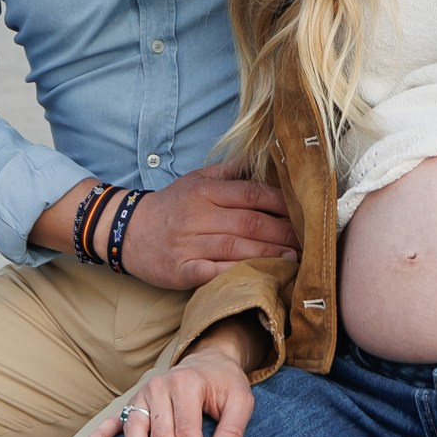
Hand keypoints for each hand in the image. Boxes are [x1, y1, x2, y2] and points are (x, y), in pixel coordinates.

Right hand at [78, 339, 257, 436]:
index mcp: (187, 385)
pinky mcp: (131, 403)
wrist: (207, 362)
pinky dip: (99, 436)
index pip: (188, 431)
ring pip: (135, 429)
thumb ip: (233, 429)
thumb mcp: (241, 399)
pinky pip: (112, 420)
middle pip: (162, 434)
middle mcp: (160, 387)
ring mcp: (142, 395)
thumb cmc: (224, 385)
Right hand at [118, 168, 298, 294]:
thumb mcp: (197, 179)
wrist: (127, 230)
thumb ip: (231, 171)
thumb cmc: (172, 205)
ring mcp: (188, 244)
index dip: (282, 203)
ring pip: (236, 248)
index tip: (305, 212)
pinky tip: (259, 278)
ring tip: (295, 259)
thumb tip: (265, 159)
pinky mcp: (180, 270)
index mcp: (205, 191)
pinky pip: (213, 273)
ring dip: (269, 254)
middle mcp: (198, 215)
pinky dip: (238, 275)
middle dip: (284, 232)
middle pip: (249, 223)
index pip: (251, 193)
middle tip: (309, 240)